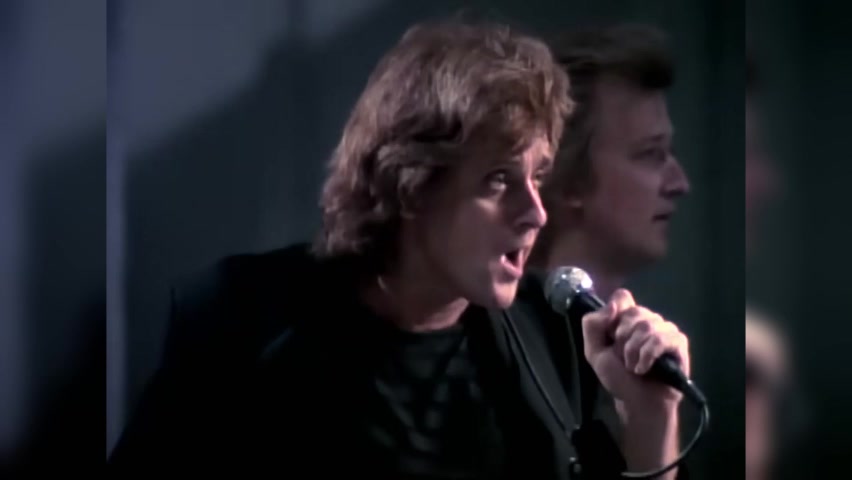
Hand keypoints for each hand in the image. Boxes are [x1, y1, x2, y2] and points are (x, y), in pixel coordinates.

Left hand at [582, 289, 689, 410]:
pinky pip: (662, 339)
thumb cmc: (618, 377)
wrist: (638, 402)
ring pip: (647, 325)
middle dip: (622, 339)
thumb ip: (592, 325)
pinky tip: (644, 369)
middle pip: (634, 311)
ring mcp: (665, 329)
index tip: (611, 335)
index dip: (614, 313)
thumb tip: (613, 304)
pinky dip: (648, 355)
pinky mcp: (678, 342)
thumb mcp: (594, 351)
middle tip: (623, 358)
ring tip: (633, 367)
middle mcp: (648, 319)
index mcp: (627, 318)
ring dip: (634, 351)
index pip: (623, 296)